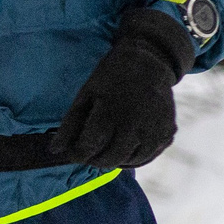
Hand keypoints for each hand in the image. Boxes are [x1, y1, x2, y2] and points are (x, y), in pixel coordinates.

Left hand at [58, 7, 189, 168]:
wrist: (148, 63)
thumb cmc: (110, 79)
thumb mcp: (85, 95)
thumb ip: (70, 125)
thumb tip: (55, 151)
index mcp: (111, 112)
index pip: (89, 147)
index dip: (77, 154)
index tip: (73, 152)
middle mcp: (136, 123)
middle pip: (110, 158)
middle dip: (94, 160)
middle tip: (88, 154)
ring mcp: (155, 129)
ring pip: (131, 161)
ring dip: (114, 161)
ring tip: (105, 152)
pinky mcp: (168, 131)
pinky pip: (149, 156)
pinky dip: (134, 159)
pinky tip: (124, 151)